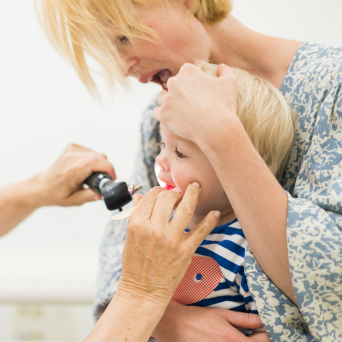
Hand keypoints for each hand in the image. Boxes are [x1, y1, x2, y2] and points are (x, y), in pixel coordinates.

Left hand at [34, 143, 115, 206]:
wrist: (43, 185)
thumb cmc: (56, 194)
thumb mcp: (73, 201)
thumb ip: (89, 197)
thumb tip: (103, 194)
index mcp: (71, 172)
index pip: (96, 162)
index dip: (108, 169)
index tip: (111, 178)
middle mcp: (70, 158)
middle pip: (100, 157)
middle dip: (105, 169)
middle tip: (100, 181)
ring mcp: (71, 150)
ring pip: (98, 154)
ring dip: (100, 165)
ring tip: (90, 175)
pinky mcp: (72, 147)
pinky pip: (92, 152)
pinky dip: (93, 160)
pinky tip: (86, 168)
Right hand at [117, 183, 220, 305]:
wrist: (142, 291)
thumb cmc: (134, 265)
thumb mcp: (129, 237)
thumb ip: (135, 214)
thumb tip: (139, 196)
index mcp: (137, 224)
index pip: (151, 196)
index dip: (159, 190)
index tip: (164, 192)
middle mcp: (154, 228)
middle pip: (168, 197)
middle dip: (174, 192)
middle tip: (178, 194)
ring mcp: (171, 239)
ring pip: (185, 207)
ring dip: (193, 194)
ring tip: (196, 187)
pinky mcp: (185, 250)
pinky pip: (201, 230)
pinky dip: (210, 220)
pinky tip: (214, 213)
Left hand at [152, 63, 238, 144]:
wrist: (216, 129)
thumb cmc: (224, 105)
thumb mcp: (230, 82)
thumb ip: (225, 71)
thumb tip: (221, 67)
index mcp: (188, 71)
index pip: (184, 74)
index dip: (190, 84)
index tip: (196, 94)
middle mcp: (174, 82)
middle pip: (172, 85)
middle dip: (178, 93)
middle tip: (188, 105)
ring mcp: (167, 98)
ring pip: (162, 98)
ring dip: (168, 103)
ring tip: (179, 112)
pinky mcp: (163, 114)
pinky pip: (156, 112)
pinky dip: (162, 115)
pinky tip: (171, 119)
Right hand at [152, 300, 263, 341]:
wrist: (175, 325)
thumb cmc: (197, 317)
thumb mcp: (221, 314)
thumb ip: (243, 319)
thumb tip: (262, 319)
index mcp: (233, 340)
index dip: (268, 335)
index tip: (267, 327)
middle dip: (259, 340)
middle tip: (257, 332)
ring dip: (248, 341)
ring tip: (246, 334)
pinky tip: (233, 338)